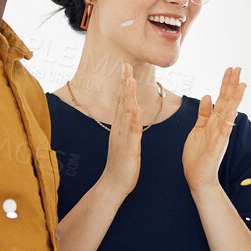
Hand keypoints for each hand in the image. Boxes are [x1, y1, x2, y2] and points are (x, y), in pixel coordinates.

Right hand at [101, 65, 142, 194]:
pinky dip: (134, 119)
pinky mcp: (130, 147)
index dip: (124, 85)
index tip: (125, 70)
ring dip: (128, 96)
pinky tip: (136, 108)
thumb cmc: (121, 165)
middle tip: (125, 65)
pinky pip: (132, 131)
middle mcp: (119, 129)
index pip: (122, 101)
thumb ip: (127, 128)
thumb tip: (132, 114)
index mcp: (120, 127)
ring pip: (126, 113)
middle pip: (122, 102)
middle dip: (124, 83)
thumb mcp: (125, 142)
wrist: (114, 184)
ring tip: (129, 80)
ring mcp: (123, 137)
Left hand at [182, 67, 245, 191]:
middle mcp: (220, 126)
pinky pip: (223, 131)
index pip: (222, 98)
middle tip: (238, 68)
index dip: (226, 83)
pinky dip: (227, 121)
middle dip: (232, 85)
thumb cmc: (197, 155)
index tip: (231, 69)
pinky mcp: (217, 146)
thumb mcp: (198, 129)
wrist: (197, 176)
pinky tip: (232, 110)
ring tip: (241, 85)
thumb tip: (207, 96)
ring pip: (229, 113)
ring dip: (235, 99)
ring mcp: (220, 135)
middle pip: (228, 101)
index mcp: (215, 121)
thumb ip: (204, 113)